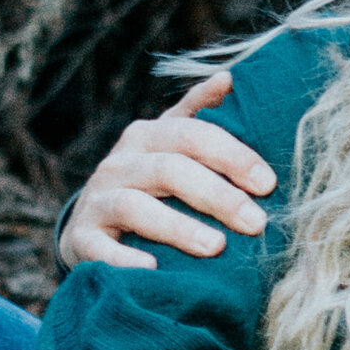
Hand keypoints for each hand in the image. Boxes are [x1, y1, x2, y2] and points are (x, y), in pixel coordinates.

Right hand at [61, 71, 277, 270]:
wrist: (92, 228)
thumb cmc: (149, 186)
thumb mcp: (171, 146)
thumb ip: (199, 114)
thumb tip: (228, 78)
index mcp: (147, 136)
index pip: (192, 135)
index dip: (232, 156)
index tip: (268, 183)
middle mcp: (119, 163)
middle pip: (169, 169)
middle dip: (217, 195)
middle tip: (255, 223)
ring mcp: (97, 200)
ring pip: (135, 206)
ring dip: (179, 227)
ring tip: (217, 248)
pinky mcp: (81, 238)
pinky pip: (101, 248)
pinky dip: (126, 259)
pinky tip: (155, 270)